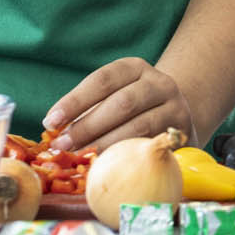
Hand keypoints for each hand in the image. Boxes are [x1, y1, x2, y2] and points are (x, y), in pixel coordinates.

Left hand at [44, 57, 193, 151]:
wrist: (175, 116)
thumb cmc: (132, 110)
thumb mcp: (113, 98)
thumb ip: (88, 110)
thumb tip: (54, 131)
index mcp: (135, 68)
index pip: (102, 80)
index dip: (75, 101)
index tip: (51, 121)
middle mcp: (159, 83)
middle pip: (122, 103)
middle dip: (88, 126)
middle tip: (63, 145)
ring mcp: (176, 107)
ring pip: (139, 126)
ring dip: (106, 144)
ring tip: (82, 158)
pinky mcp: (183, 132)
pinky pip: (152, 146)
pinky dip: (128, 157)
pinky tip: (109, 166)